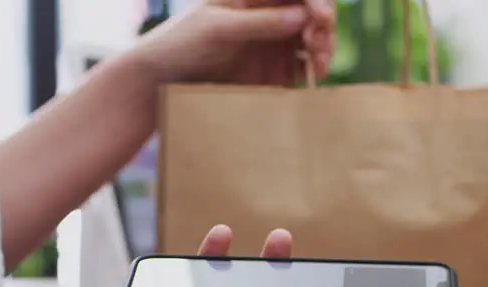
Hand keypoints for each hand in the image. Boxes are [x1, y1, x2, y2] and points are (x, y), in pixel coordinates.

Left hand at [140, 0, 336, 85]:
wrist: (162, 79)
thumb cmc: (182, 43)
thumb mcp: (218, 29)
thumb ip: (258, 22)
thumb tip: (300, 17)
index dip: (317, 1)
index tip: (320, 19)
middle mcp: (268, 12)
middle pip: (313, 10)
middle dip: (324, 25)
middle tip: (317, 45)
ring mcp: (273, 39)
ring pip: (314, 36)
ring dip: (325, 47)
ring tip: (320, 64)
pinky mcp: (274, 68)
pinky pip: (303, 65)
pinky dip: (315, 68)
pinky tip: (315, 75)